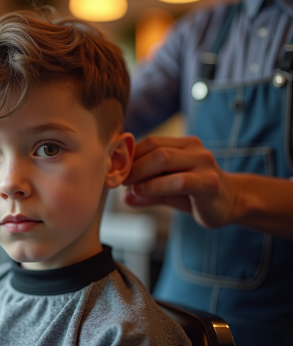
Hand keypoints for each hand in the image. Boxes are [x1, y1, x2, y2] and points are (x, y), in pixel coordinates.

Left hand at [121, 136, 238, 228]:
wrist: (232, 203)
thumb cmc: (196, 195)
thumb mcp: (167, 192)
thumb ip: (146, 191)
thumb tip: (122, 196)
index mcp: (183, 145)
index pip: (150, 142)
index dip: (129, 155)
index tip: (114, 169)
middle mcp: (194, 149)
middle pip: (155, 148)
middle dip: (132, 164)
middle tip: (117, 179)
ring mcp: (204, 164)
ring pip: (164, 159)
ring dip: (140, 173)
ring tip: (128, 186)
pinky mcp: (209, 183)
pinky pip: (180, 181)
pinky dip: (156, 186)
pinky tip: (142, 192)